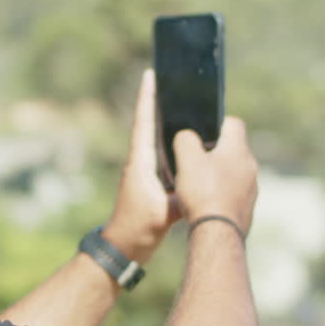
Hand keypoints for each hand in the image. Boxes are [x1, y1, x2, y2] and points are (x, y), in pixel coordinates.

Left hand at [103, 70, 181, 263]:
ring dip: (167, 123)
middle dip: (158, 103)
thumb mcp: (162, 213)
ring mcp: (146, 174)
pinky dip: (175, 147)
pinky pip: (165, 158)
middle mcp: (141, 164)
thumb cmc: (139, 230)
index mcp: (140, 164)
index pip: (144, 124)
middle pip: (150, 126)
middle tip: (170, 80)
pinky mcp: (153, 185)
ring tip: (182, 103)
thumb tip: (199, 183)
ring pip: (158, 141)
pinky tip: (189, 144)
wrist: (125, 249)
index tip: (150, 75)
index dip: (147, 99)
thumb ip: (179, 197)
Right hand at [173, 118, 257, 233]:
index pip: (233, 123)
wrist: (217, 233)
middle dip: (214, 152)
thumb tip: (187, 136)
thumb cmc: (203, 193)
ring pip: (234, 173)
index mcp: (238, 150)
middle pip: (233, 149)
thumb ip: (185, 139)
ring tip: (197, 184)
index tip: (201, 133)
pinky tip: (205, 203)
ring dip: (218, 175)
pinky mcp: (247, 208)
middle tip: (193, 160)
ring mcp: (251, 189)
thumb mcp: (187, 159)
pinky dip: (221, 194)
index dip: (216, 123)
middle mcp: (250, 167)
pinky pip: (234, 194)